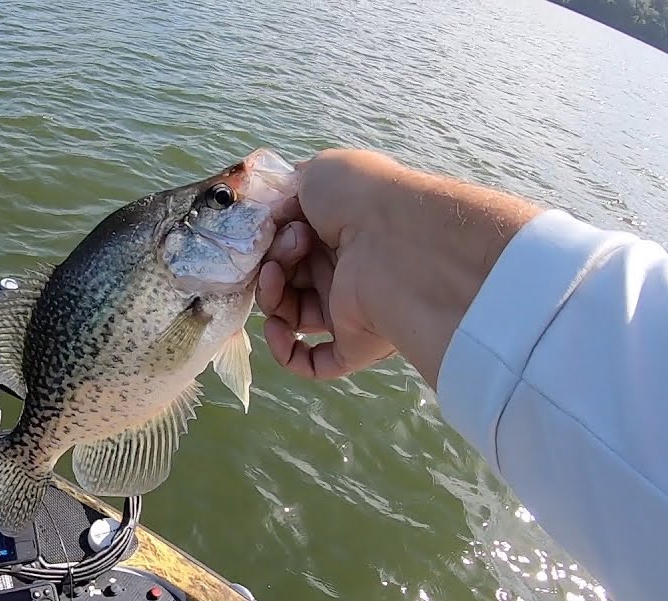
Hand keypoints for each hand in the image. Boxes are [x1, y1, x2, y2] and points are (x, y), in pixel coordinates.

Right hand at [255, 149, 538, 385]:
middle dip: (273, 262)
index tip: (277, 222)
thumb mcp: (320, 172)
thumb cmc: (361, 197)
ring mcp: (348, 309)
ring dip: (270, 297)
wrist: (397, 237)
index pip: (290, 246)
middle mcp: (343, 271)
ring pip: (291, 316)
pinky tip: (278, 328)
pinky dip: (286, 351)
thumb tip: (276, 218)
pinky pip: (314, 362)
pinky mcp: (353, 344)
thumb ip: (291, 191)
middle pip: (287, 280)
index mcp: (339, 233)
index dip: (273, 237)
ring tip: (276, 275)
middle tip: (291, 244)